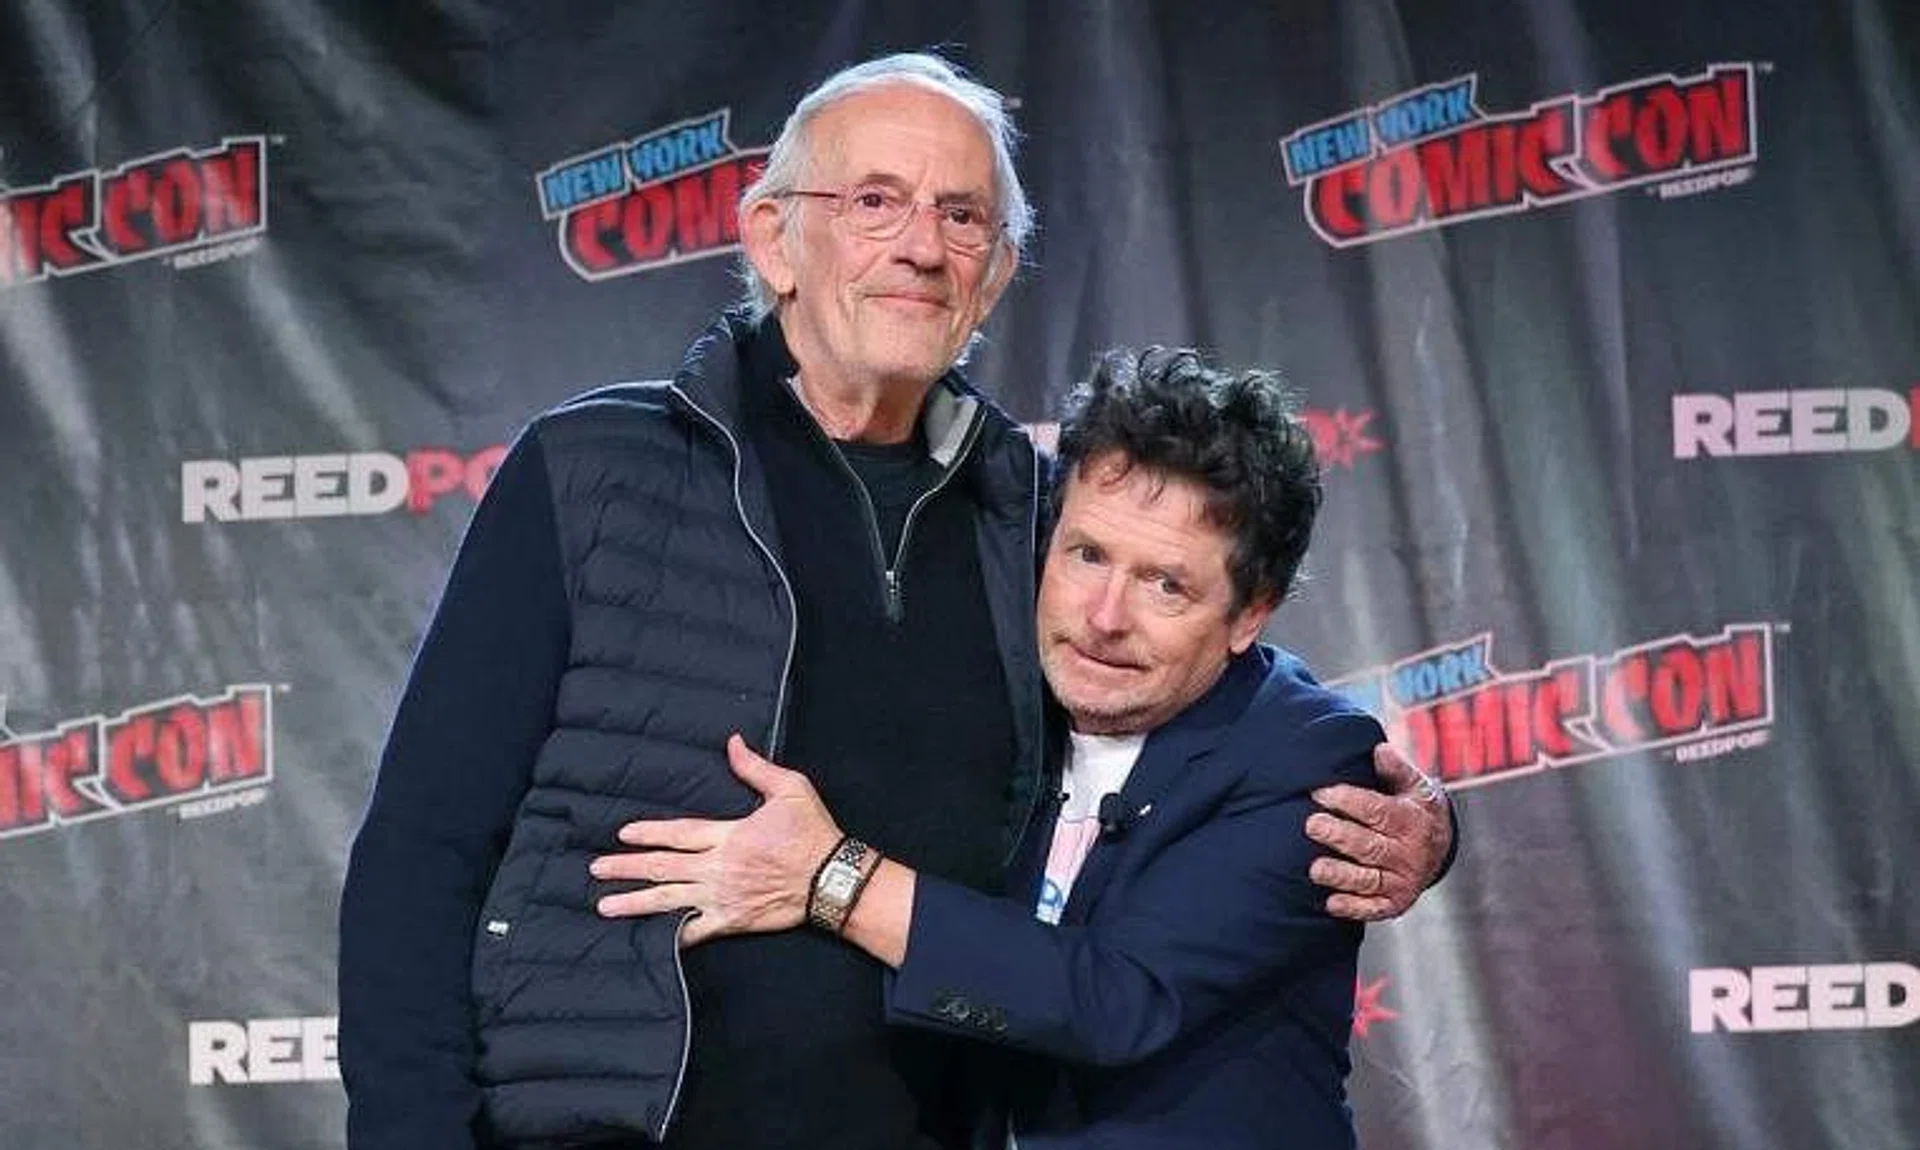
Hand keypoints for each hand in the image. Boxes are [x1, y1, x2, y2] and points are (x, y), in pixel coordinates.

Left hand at [592, 734, 843, 945]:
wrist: (833, 879)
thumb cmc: (814, 833)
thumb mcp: (790, 789)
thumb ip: (755, 768)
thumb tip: (732, 742)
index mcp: (730, 835)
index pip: (679, 833)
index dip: (648, 833)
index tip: (622, 834)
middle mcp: (719, 867)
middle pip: (664, 867)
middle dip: (627, 867)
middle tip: (596, 870)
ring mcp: (723, 897)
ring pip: (670, 900)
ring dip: (635, 902)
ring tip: (605, 906)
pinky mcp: (733, 921)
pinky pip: (696, 930)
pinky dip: (673, 935)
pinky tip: (651, 938)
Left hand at [1305, 743, 1451, 921]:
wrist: (1441, 847)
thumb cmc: (1416, 809)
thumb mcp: (1414, 786)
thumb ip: (1396, 769)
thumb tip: (1379, 749)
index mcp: (1412, 820)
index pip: (1379, 810)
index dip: (1349, 801)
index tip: (1320, 792)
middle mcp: (1409, 853)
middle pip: (1371, 846)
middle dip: (1340, 836)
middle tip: (1311, 825)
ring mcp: (1403, 880)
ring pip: (1369, 879)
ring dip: (1342, 875)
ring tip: (1315, 869)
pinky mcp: (1396, 902)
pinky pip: (1374, 908)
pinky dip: (1353, 908)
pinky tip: (1331, 903)